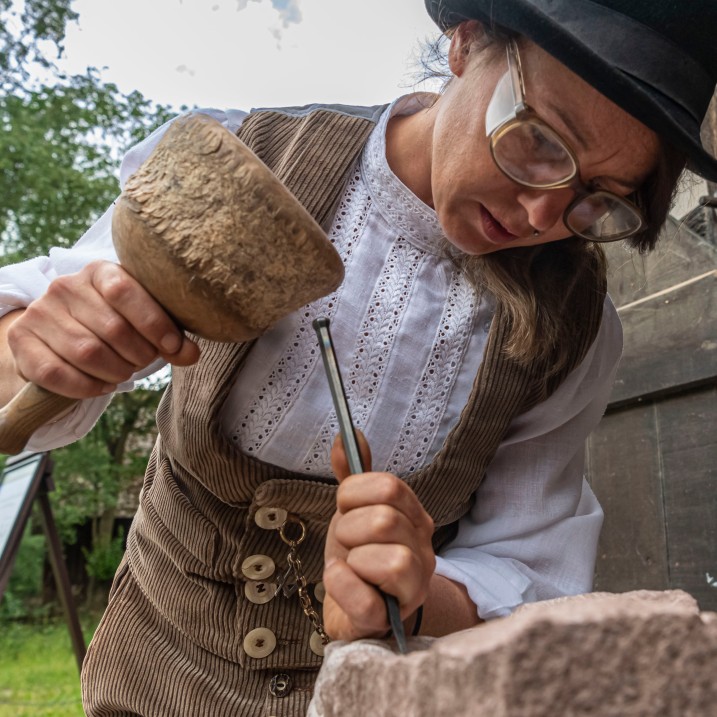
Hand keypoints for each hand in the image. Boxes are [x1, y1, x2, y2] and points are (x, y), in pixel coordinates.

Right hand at [6, 260, 199, 398]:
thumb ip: (171, 338)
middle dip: (139, 354)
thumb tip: (191, 354)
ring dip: (115, 372)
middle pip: (112, 328)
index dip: (154, 322)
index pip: (125, 290)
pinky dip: (87, 386)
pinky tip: (102, 385)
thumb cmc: (114, 326)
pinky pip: (57, 372)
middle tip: (144, 362)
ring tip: (124, 372)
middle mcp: (66, 286)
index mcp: (100, 272)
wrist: (60, 336)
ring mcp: (40, 312)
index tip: (173, 346)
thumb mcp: (144, 324)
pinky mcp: (22, 340)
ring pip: (86, 352)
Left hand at [322, 432, 434, 640]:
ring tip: (349, 565)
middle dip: (349, 527)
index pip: (389, 487)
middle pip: (385, 520)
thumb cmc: (357, 556)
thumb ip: (353, 476)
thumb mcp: (353, 511)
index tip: (343, 507)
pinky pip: (368, 601)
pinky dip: (344, 587)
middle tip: (346, 541)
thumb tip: (347, 435)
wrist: (356, 609)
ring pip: (389, 560)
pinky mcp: (392, 619)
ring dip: (350, 559)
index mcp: (413, 517)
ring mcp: (413, 587)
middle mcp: (423, 550)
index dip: (353, 492)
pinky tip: (341, 582)